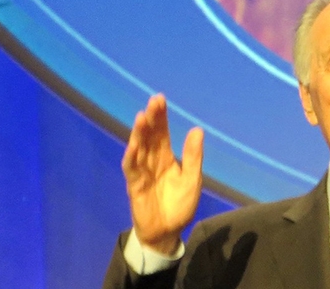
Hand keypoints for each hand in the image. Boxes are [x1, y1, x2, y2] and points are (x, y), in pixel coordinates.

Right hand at [122, 94, 204, 254]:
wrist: (168, 231)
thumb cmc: (179, 204)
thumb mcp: (192, 178)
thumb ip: (193, 156)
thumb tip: (197, 129)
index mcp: (166, 158)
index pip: (162, 133)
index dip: (160, 117)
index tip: (160, 98)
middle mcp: (152, 161)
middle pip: (150, 136)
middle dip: (151, 119)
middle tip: (154, 101)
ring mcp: (142, 172)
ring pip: (139, 149)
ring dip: (139, 133)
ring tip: (142, 117)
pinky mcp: (135, 186)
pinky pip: (132, 169)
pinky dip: (132, 157)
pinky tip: (133, 145)